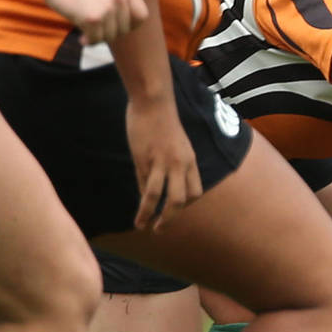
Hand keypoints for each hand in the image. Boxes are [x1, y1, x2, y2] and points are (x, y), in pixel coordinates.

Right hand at [36, 0, 147, 43]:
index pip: (141, 16)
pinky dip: (88, 41)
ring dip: (98, 37)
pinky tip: (81, 38)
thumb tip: (129, 25)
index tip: (117, 27)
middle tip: (96, 29)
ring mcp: (106, 8)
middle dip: (110, 32)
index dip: (131, 25)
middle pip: (124, 29)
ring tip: (87, 31)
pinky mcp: (92, 19)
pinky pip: (96, 39)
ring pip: (110, 36)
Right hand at [126, 93, 201, 229]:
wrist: (153, 102)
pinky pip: (143, 183)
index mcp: (190, 160)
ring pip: (157, 196)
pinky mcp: (144, 158)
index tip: (174, 210)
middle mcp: (179, 164)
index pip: (194, 191)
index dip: (186, 205)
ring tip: (142, 226)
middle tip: (160, 229)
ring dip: (149, 215)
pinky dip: (141, 199)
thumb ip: (169, 167)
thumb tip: (153, 190)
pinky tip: (137, 208)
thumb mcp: (174, 146)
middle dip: (170, 218)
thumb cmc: (162, 122)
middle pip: (179, 199)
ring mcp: (161, 162)